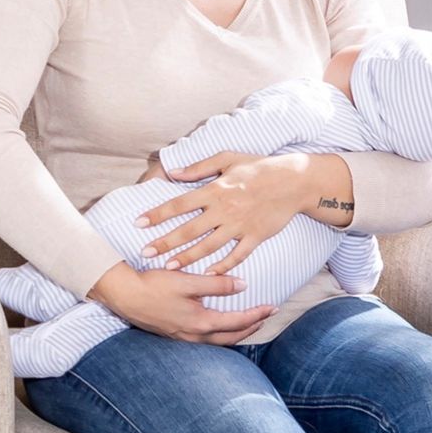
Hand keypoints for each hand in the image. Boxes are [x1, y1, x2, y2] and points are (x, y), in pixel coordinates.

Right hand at [89, 262, 274, 344]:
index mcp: (200, 322)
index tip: (272, 307)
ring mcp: (183, 338)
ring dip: (237, 333)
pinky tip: (221, 327)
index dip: (257, 315)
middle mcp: (194, 335)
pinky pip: (206, 340)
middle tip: (267, 317)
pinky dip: (220, 335)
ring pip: (219, 341)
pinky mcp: (175, 335)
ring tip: (250, 324)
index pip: (237, 322)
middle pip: (231, 336)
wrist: (124, 296)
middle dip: (252, 327)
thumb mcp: (187, 281)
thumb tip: (242, 285)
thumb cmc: (154, 286)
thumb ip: (216, 284)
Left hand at [132, 151, 305, 275]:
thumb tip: (173, 172)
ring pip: (208, 246)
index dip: (157, 214)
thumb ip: (199, 167)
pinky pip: (236, 255)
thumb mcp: (228, 158)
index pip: (179, 204)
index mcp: (214, 190)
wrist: (293, 181)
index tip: (138, 222)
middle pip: (188, 230)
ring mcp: (239, 226)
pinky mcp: (255, 237)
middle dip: (165, 242)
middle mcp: (224, 210)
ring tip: (169, 266)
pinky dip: (222, 266)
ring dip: (187, 257)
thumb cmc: (259, 167)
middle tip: (145, 252)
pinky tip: (207, 274)